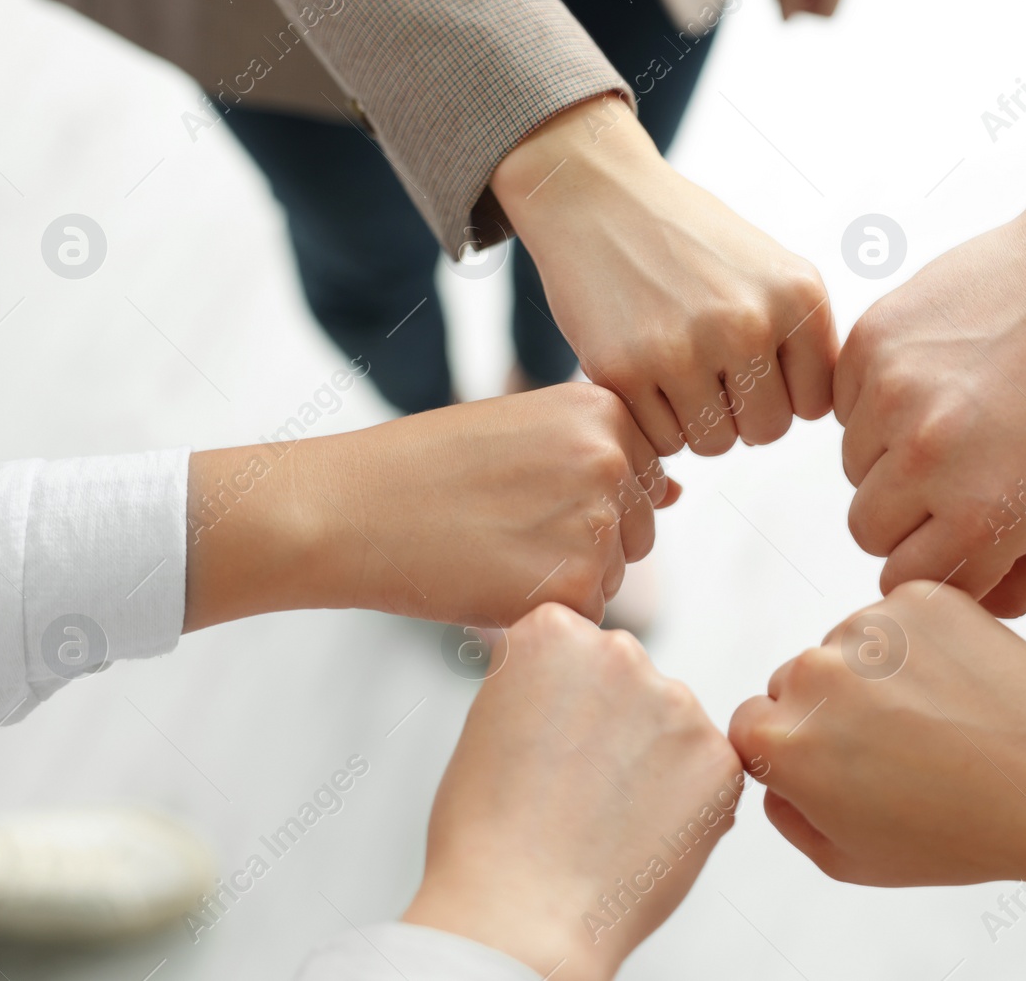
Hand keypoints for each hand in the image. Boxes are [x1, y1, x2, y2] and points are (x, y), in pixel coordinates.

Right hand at [183, 382, 677, 628]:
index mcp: (604, 409)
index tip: (522, 492)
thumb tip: (678, 491)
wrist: (348, 509)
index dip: (579, 496)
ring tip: (492, 548)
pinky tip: (489, 582)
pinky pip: (586, 616)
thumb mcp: (525, 435)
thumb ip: (603, 457)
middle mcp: (612, 458)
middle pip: (636, 529)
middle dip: (582, 541)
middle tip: (502, 525)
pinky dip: (543, 613)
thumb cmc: (426, 469)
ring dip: (565, 578)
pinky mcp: (575, 585)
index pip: (640, 476)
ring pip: (614, 574)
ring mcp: (597, 521)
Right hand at [405, 603, 743, 980]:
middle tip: (578, 786)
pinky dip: (687, 801)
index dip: (564, 701)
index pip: (578, 644)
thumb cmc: (487, 831)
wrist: (521, 915)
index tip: (549, 741)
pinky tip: (642, 834)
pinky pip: (708, 770)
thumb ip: (544, 681)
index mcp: (554, 631)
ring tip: (606, 818)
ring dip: (653, 759)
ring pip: (672, 723)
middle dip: (616, 721)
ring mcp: (677, 703)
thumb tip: (580, 684)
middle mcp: (620, 651)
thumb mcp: (492, 718)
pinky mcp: (720, 758)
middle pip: (629, 677)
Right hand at [491, 96, 837, 457]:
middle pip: (767, 430)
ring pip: (715, 443)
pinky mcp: (624, 370)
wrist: (597, 196)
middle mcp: (748, 321)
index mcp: (797, 295)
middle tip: (709, 372)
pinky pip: (663, 441)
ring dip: (696, 420)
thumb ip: (805, 336)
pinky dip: (653, 420)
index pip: (815, 403)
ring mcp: (684, 348)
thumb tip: (824, 412)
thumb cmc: (688, 240)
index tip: (752, 366)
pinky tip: (642, 372)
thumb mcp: (769, 268)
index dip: (782, 393)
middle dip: (741, 413)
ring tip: (675, 367)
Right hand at [835, 133, 1025, 613]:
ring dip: (891, 453)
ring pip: (852, 464)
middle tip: (961, 473)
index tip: (964, 533)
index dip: (935, 562)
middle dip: (908, 516)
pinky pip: (846, 400)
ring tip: (960, 414)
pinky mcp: (873, 339)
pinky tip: (943, 373)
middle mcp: (926, 459)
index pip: (904, 578)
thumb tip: (973, 601)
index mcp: (984, 515)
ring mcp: (892, 393)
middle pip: (868, 528)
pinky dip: (878, 399)